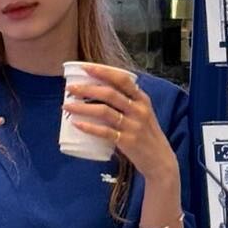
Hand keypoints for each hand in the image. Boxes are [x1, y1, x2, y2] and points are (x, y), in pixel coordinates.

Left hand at [64, 63, 177, 185]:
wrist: (160, 160)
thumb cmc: (146, 135)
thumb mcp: (142, 113)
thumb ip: (127, 102)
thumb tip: (98, 92)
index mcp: (142, 99)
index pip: (122, 79)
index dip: (103, 72)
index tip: (85, 67)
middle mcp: (138, 110)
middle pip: (110, 93)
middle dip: (87, 89)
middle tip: (70, 88)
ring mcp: (133, 126)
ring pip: (104, 111)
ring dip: (83, 107)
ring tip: (67, 106)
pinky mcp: (127, 141)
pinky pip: (105, 132)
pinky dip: (89, 127)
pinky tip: (77, 124)